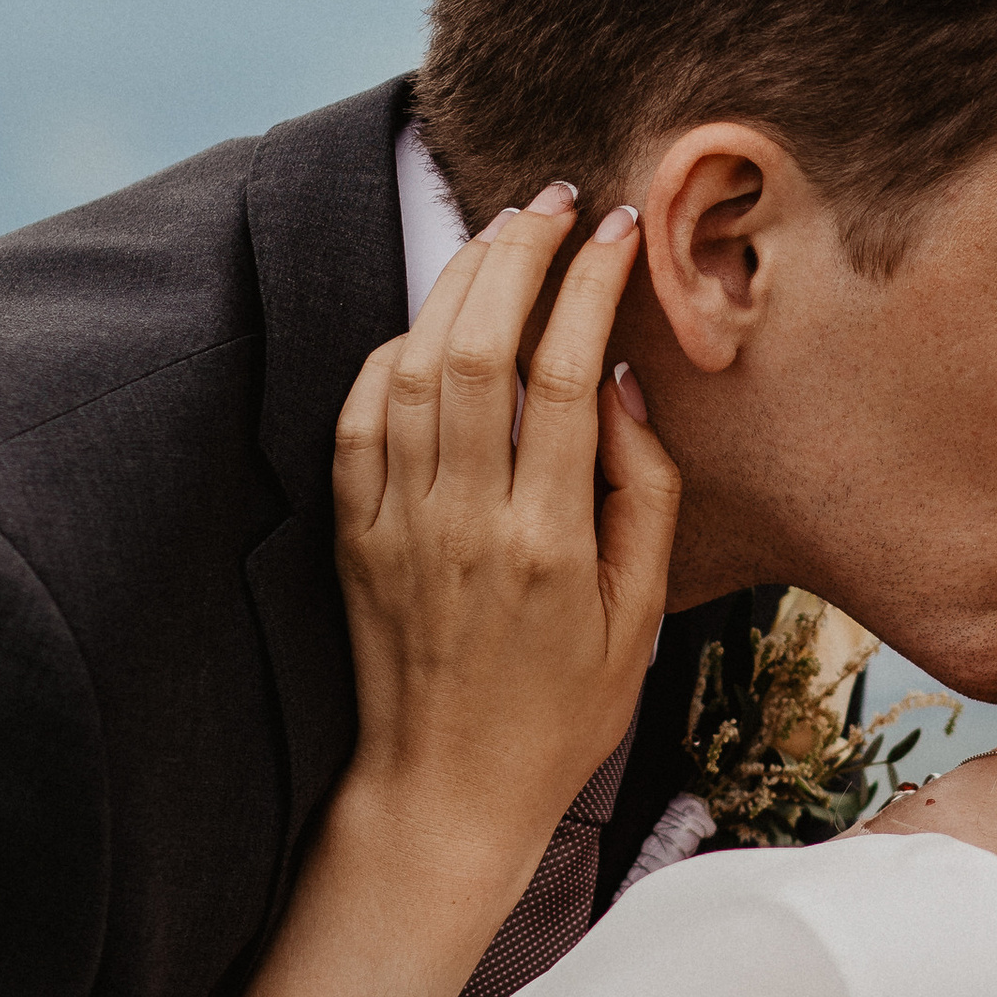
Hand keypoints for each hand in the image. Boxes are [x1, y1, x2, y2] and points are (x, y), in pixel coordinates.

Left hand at [329, 185, 681, 990]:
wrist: (444, 794)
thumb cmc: (562, 714)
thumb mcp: (640, 619)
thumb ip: (644, 496)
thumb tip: (626, 382)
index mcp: (548, 539)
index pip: (567, 371)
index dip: (593, 282)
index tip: (621, 228)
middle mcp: (464, 519)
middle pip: (479, 344)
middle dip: (518, 253)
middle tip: (555, 202)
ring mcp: (397, 524)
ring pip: (412, 365)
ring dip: (455, 283)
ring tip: (500, 235)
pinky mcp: (352, 536)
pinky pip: (357, 417)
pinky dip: (389, 355)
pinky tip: (428, 325)